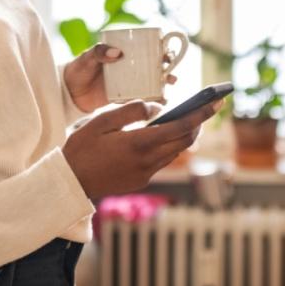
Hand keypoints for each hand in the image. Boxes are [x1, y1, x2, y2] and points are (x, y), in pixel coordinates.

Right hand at [62, 98, 221, 199]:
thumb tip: (156, 108)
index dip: (200, 114)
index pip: (179, 126)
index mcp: (139, 143)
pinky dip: (168, 147)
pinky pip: (161, 160)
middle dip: (198, 123)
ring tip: (190, 120)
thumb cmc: (81, 148)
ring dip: (184, 136)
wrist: (69, 183)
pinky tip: (165, 137)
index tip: (214, 103)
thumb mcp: (101, 120)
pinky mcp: (141, 181)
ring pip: (174, 152)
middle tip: (208, 107)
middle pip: (183, 141)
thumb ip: (131, 111)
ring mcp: (146, 173)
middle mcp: (147, 161)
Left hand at [64, 44, 178, 111]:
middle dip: (167, 69)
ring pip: (151, 82)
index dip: (161, 50)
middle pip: (154, 66)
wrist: (68, 92)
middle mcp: (129, 67)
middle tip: (171, 75)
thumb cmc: (78, 69)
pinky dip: (153, 100)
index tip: (167, 55)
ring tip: (169, 89)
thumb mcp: (87, 57)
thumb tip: (117, 52)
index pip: (146, 49)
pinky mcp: (124, 97)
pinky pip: (142, 98)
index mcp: (123, 52)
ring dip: (164, 85)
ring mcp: (128, 82)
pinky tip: (161, 103)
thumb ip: (99, 52)